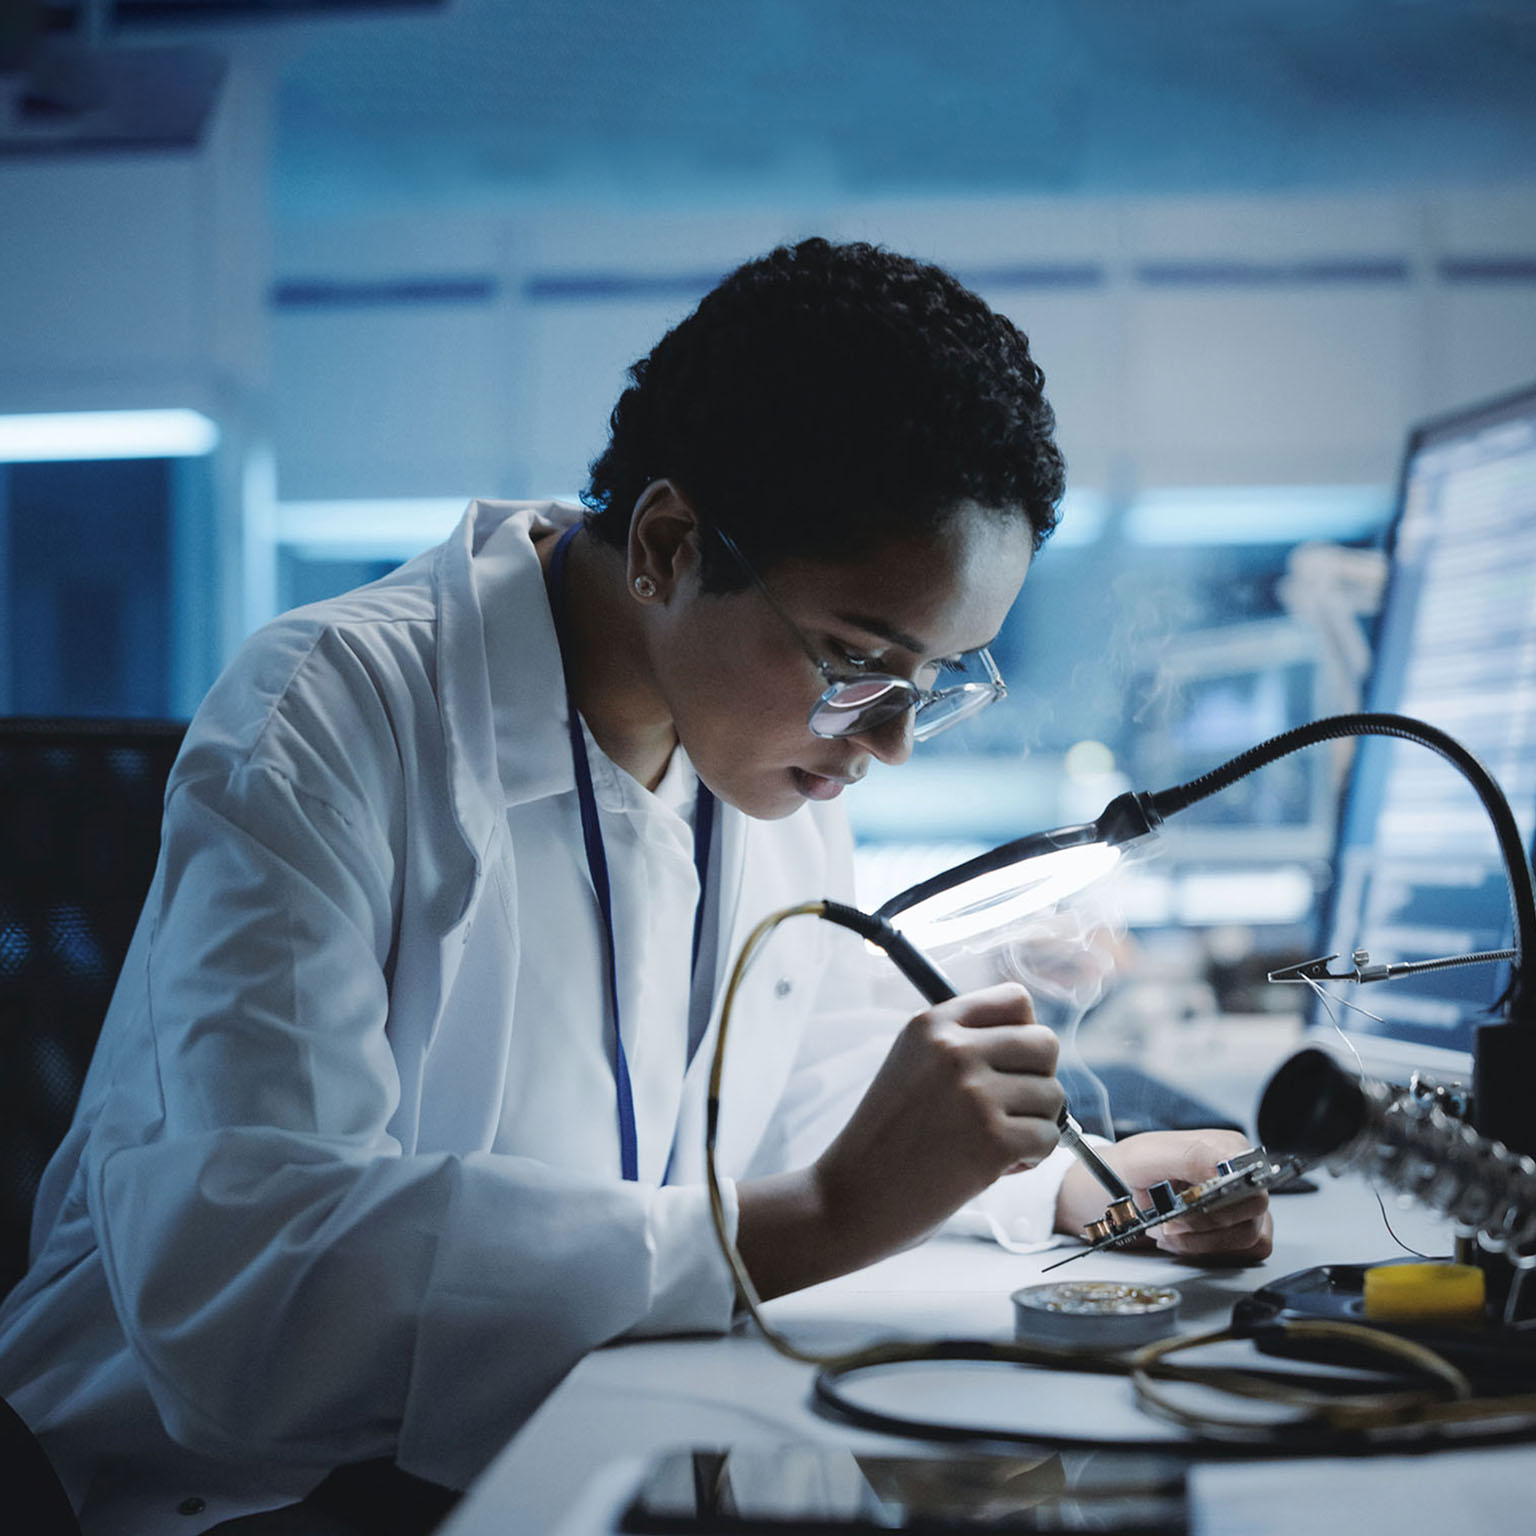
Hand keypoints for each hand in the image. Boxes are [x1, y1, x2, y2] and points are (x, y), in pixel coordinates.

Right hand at [814, 983, 1063, 1261]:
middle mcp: (953, 1049)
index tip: (1009, 1064)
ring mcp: (973, 1093)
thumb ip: (963, 1041)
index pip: (1016, 1000)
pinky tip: (992, 1166)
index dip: (1024, 1033)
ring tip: (990, 1142)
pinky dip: (1030, 1158)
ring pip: (1053, 1096)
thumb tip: (1036, 1042)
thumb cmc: (888, 1137)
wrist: (851, 1198)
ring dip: (1033, 1124)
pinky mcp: (991, 1140)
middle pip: (1044, 1043)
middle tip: (1007, 1109)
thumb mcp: (911, 1063)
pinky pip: (1049, 1138)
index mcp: (932, 1023)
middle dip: (1037, 1080)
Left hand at [1054, 1129, 1273, 1262]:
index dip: (1223, 1194)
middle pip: (1253, 1207)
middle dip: (1205, 1221)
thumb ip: (1187, 1156)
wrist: (1109, 1196)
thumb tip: (1223, 1166)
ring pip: (1249, 1234)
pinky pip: (1246, 1252)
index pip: (1249, 1174)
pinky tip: (1183, 1240)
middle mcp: (1240, 1174)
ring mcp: (1244, 1204)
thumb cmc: (1125, 1172)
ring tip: (1169, 1230)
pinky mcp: (1241, 1231)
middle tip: (1170, 1221)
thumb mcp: (1145, 1157)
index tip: (1187, 1205)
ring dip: (1202, 1240)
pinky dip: (1210, 1252)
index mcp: (1224, 1146)